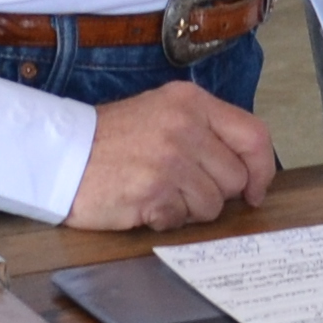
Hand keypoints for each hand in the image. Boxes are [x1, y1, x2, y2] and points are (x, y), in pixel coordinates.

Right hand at [62, 82, 283, 233]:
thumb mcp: (164, 114)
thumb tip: (249, 171)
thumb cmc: (112, 140)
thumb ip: (207, 133)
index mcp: (192, 103)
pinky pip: (182, 220)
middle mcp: (185, 127)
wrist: (61, 155)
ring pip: (212, 205)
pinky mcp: (153, 191)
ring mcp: (169, 160)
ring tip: (158, 191)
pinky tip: (143, 202)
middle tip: (180, 186)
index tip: (255, 189)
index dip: (262, 169)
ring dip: (188, 208)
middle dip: (214, 192)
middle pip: (235, 178)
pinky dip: (164, 218)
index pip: (254, 136)